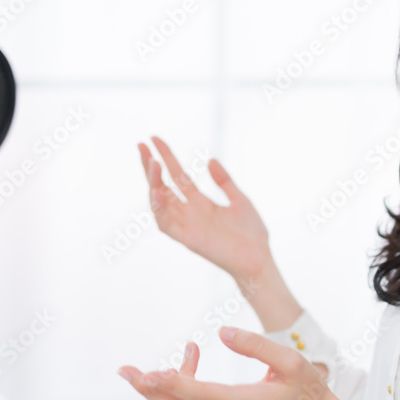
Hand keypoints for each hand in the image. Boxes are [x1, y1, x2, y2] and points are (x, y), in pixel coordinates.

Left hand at [117, 326, 333, 399]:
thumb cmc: (306, 389)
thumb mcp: (291, 360)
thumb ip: (256, 344)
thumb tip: (222, 331)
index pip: (199, 395)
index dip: (171, 382)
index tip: (149, 371)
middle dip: (148, 391)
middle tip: (125, 371)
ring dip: (158, 392)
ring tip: (138, 370)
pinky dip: (179, 391)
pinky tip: (183, 365)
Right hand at [138, 136, 270, 280]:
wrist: (259, 259)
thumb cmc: (251, 234)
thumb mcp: (239, 199)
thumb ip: (224, 181)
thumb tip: (209, 159)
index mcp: (200, 202)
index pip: (177, 176)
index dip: (166, 157)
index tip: (154, 139)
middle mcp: (189, 212)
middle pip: (163, 185)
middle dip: (150, 166)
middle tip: (140, 145)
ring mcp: (186, 225)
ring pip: (160, 202)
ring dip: (153, 183)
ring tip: (151, 163)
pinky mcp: (187, 239)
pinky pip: (166, 224)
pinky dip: (158, 209)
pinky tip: (157, 193)